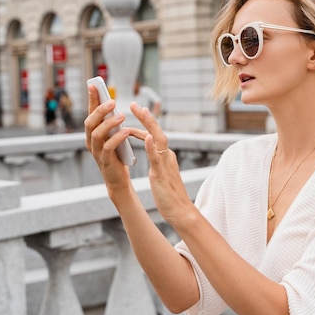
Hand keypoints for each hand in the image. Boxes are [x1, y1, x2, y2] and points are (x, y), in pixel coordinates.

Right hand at [84, 84, 132, 194]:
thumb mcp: (113, 135)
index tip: (94, 85)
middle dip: (100, 110)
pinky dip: (116, 138)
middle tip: (112, 101)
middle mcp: (90, 141)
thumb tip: (112, 104)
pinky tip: (126, 132)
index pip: (90, 113)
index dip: (91, 99)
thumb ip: (111, 123)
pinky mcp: (104, 161)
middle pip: (89, 122)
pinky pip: (107, 148)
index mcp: (92, 133)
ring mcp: (95, 152)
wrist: (117, 179)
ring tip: (122, 116)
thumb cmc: (117, 155)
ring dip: (109, 123)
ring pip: (96, 134)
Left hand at [128, 102, 196, 226]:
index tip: (134, 113)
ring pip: (158, 139)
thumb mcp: (161, 173)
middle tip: (134, 104)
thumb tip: (152, 152)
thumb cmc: (169, 194)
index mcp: (165, 156)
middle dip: (146, 117)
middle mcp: (167, 155)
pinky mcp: (162, 173)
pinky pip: (157, 157)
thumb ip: (157, 161)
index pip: (153, 136)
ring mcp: (165, 163)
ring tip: (141, 111)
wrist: (180, 210)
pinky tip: (146, 137)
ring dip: (149, 124)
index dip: (143, 124)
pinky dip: (152, 146)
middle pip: (157, 132)